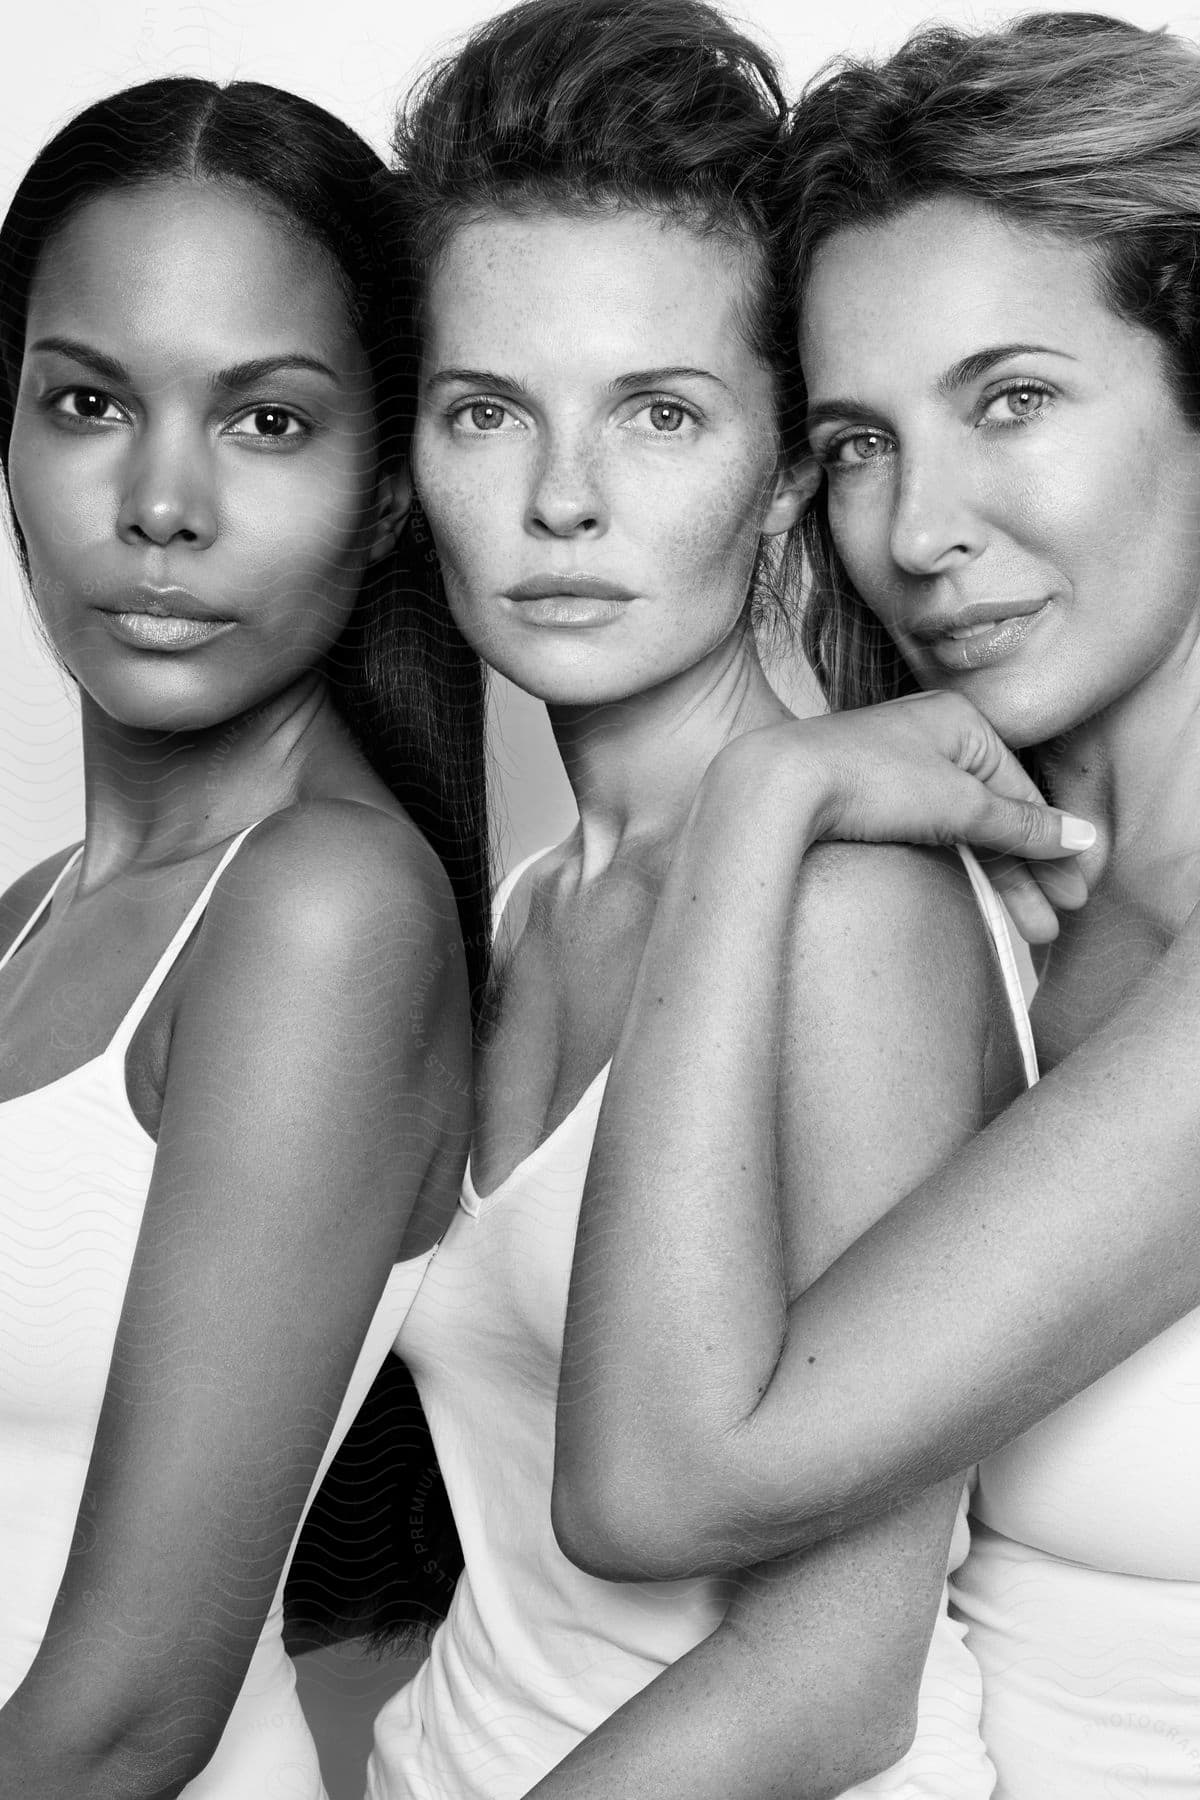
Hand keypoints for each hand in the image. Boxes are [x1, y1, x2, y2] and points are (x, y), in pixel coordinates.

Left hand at [709, 692, 1094, 942]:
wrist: (774, 788)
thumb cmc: (867, 779)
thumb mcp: (959, 804)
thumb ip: (1022, 825)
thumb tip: (1081, 838)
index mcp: (960, 720)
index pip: (1025, 791)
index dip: (1053, 847)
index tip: (1074, 894)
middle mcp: (931, 736)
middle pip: (998, 813)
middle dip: (1030, 874)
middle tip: (1053, 924)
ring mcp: (898, 768)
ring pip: (965, 830)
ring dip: (999, 881)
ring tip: (1025, 933)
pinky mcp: (869, 798)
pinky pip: (931, 834)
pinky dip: (959, 867)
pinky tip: (979, 899)